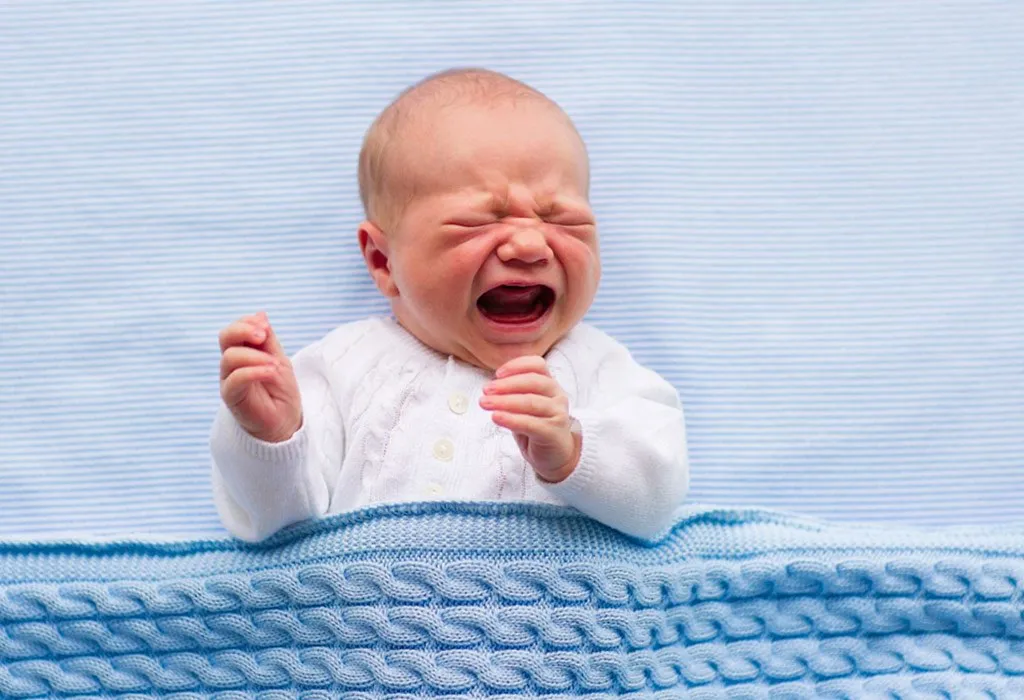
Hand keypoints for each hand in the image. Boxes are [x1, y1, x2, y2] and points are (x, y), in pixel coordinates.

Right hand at [218, 312, 301, 442]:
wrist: (284, 421)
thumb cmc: (280, 390)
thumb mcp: (278, 358)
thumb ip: (268, 340)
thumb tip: (261, 314)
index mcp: (243, 351)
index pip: (235, 328)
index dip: (248, 322)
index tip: (266, 327)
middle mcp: (232, 364)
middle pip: (225, 337)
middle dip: (243, 330)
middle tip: (263, 337)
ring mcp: (229, 379)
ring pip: (230, 357)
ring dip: (255, 356)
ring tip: (274, 365)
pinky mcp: (231, 396)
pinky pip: (235, 379)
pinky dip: (254, 371)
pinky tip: (270, 372)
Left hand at [479, 355, 580, 482]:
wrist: (555, 456)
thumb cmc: (536, 427)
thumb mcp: (523, 407)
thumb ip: (512, 395)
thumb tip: (489, 388)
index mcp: (549, 384)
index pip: (537, 365)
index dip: (517, 365)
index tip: (497, 373)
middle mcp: (557, 395)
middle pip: (533, 382)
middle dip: (506, 385)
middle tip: (486, 390)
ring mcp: (558, 414)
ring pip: (531, 402)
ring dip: (505, 401)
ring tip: (485, 403)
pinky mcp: (554, 432)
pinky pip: (531, 423)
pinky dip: (511, 419)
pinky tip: (496, 417)